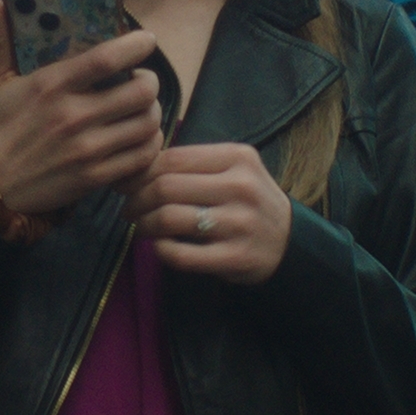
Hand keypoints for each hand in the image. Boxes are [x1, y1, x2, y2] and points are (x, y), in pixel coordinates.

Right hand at [0, 0, 164, 215]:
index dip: (136, 45)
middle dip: (150, 81)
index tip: (146, 40)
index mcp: (50, 85)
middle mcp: (73, 116)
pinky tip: (139, 139)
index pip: (106, 58)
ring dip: (152, 113)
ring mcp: (86, 149)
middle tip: (142, 80)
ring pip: (146, 123)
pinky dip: (148, 145)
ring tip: (143, 109)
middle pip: (140, 90)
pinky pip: (141, 157)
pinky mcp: (93, 177)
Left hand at [127, 143, 290, 283]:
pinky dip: (160, 250)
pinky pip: (180, 254)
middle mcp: (241, 187)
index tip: (127, 185)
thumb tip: (133, 171)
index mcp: (238, 157)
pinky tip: (159, 247)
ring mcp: (240, 223)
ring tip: (141, 228)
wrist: (289, 242)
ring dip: (144, 225)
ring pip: (169, 218)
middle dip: (136, 200)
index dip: (140, 173)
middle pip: (165, 187)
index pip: (172, 158)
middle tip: (129, 210)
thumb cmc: (247, 202)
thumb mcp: (232, 170)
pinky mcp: (235, 257)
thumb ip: (191, 165)